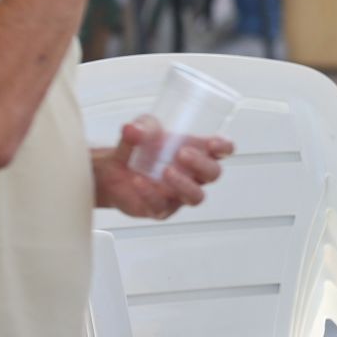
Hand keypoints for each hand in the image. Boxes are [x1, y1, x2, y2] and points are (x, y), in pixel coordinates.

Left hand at [93, 119, 231, 218]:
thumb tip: (134, 129)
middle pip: (213, 174)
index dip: (224, 148)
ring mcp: (179, 194)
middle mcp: (193, 175)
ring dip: (184, 184)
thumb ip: (139, 128)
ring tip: (166, 172)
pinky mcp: (160, 209)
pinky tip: (139, 181)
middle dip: (202, 164)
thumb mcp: (139, 130)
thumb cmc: (137, 148)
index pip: (223, 151)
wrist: (111, 171)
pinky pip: (161, 206)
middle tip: (183, 153)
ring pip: (195, 196)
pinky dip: (150, 194)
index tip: (213, 144)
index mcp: (198, 152)